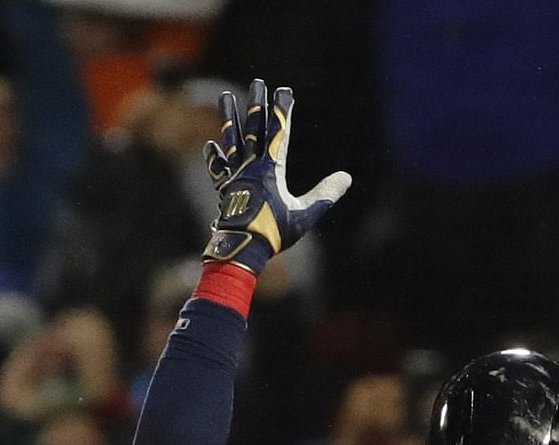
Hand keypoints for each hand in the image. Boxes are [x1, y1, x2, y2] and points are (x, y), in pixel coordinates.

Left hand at [202, 82, 352, 272]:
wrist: (242, 248)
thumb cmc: (274, 233)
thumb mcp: (305, 215)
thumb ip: (325, 195)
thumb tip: (346, 177)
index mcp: (270, 169)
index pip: (278, 133)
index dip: (282, 111)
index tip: (284, 92)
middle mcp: (250, 166)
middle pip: (254, 128)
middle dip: (257, 105)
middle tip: (258, 83)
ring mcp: (236, 176)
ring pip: (232, 140)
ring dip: (230, 118)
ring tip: (225, 97)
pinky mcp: (226, 189)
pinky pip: (219, 168)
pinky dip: (216, 156)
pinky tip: (212, 146)